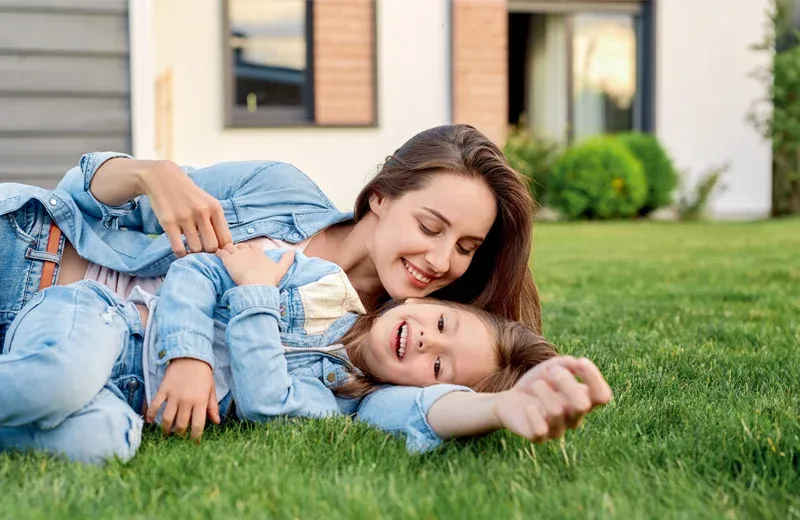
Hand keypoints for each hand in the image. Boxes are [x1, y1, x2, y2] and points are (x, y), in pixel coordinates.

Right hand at [140, 160, 231, 256]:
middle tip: (203, 250)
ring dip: (194, 252)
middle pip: (212, 247)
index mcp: (215, 208)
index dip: (223, 250)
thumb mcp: (208, 203)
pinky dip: (181, 254)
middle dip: (209, 252)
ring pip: (196, 249)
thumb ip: (217, 222)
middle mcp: (202, 213)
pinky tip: (182, 250)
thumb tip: (226, 247)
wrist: (163, 178)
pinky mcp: (168, 223)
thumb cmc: (189, 195)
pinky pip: (178, 248)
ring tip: (192, 248)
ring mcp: (184, 218)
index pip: (226, 239)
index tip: (217, 251)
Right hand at [145, 358, 220, 441]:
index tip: (194, 442)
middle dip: (180, 434)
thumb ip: (213, 406)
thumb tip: (217, 422)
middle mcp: (186, 401)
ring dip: (166, 429)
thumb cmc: (203, 373)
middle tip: (179, 436)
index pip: (197, 425)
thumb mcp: (211, 389)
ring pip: (167, 419)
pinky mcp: (163, 390)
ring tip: (167, 432)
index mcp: (200, 401)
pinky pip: (155, 405)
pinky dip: (151, 415)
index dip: (195, 437)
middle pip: (180, 425)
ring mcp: (173, 396)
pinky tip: (150, 421)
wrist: (190, 355)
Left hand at [215, 244, 294, 286]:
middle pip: (240, 246)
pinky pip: (220, 252)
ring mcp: (237, 254)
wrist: (256, 285)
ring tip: (226, 255)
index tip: (248, 254)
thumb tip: (294, 252)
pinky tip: (217, 256)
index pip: (253, 246)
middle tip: (236, 256)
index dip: (250, 249)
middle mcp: (247, 251)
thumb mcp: (281, 269)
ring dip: (227, 250)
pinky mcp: (227, 260)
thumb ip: (287, 260)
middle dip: (238, 249)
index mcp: (259, 252)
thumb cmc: (269, 279)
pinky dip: (218, 253)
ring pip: (229, 247)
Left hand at [493, 356, 611, 442]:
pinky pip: (540, 430)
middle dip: (566, 382)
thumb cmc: (537, 383)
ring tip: (536, 384)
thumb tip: (577, 364)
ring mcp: (558, 430)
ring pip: (557, 411)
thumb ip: (566, 364)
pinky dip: (534, 414)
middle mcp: (574, 418)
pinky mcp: (538, 438)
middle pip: (582, 404)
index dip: (595, 378)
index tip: (581, 361)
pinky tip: (529, 407)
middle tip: (552, 371)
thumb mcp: (551, 368)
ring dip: (543, 391)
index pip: (602, 396)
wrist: (511, 401)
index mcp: (584, 401)